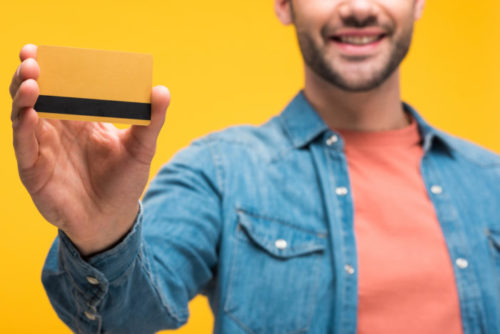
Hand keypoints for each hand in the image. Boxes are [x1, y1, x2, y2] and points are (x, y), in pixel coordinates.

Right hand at [10, 44, 170, 255]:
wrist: (113, 218)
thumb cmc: (124, 181)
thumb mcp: (141, 148)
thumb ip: (150, 121)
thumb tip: (162, 90)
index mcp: (79, 117)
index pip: (61, 85)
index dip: (50, 66)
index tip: (43, 48)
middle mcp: (57, 128)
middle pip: (35, 94)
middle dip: (30, 74)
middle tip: (32, 57)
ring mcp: (43, 147)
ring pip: (23, 115)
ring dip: (24, 96)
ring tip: (32, 80)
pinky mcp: (34, 170)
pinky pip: (24, 145)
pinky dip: (24, 129)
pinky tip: (31, 114)